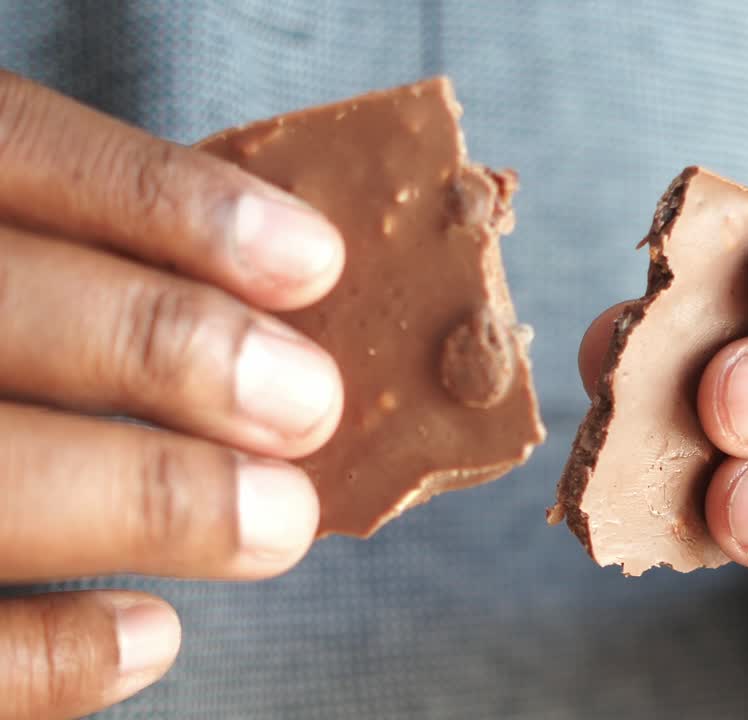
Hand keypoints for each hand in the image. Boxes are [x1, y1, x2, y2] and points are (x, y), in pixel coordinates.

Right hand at [0, 72, 343, 717]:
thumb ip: (76, 254)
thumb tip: (274, 306)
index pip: (11, 147)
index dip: (168, 203)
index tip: (314, 262)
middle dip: (166, 351)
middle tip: (309, 403)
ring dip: (143, 501)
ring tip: (278, 524)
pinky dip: (43, 654)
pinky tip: (153, 633)